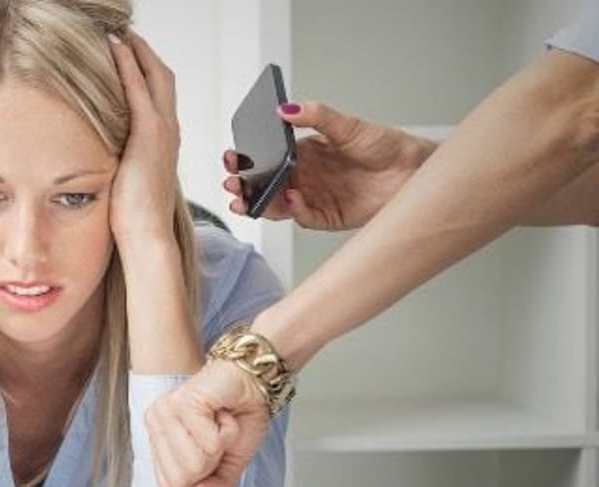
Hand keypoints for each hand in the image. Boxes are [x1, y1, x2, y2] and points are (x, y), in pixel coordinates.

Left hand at [107, 32, 180, 247]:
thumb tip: (100, 157)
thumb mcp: (126, 180)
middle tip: (126, 35)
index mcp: (164, 142)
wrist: (146, 233)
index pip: (159, 96)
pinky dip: (129, 65)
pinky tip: (115, 49)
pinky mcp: (150, 133)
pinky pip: (140, 88)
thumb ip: (120, 161)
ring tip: (120, 35)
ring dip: (138, 52)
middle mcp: (169, 131)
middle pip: (163, 78)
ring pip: (155, 76)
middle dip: (145, 54)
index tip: (129, 55)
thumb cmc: (133, 217)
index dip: (146, 72)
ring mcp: (162, 130)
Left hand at [144, 358, 269, 486]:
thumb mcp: (230, 464)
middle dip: (211, 463)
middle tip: (216, 435)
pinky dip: (228, 431)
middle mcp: (155, 426)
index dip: (198, 480)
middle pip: (181, 481)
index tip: (210, 452)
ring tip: (219, 422)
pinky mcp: (181, 403)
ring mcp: (165, 413)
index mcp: (159, 442)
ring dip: (221, 445)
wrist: (254, 382)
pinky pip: (210, 443)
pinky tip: (222, 412)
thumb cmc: (239, 417)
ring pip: (195, 463)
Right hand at [223, 101, 435, 230]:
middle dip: (245, 187)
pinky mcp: (328, 217)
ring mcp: (315, 198)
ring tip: (249, 200)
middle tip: (233, 185)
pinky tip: (293, 200)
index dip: (246, 162)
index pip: (266, 160)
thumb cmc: (384, 145)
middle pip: (266, 187)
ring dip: (261, 204)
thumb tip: (286, 108)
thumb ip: (316, 116)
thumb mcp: (348, 125)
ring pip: (278, 206)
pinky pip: (304, 217)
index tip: (232, 159)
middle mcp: (305, 178)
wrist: (414, 170)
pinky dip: (295, 211)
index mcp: (303, 155)